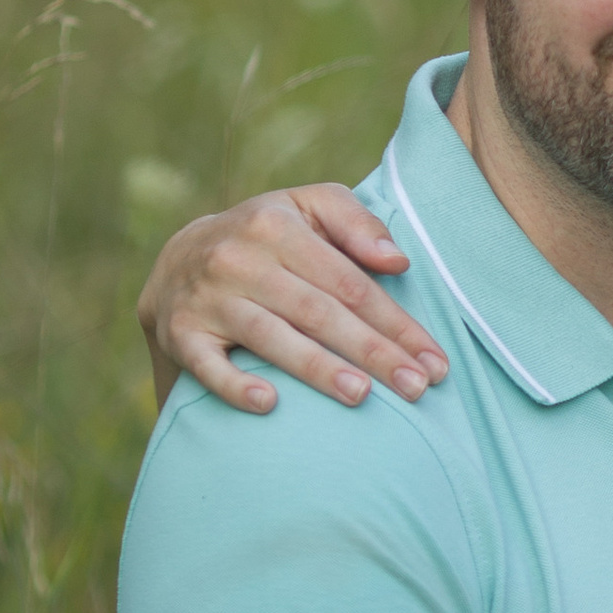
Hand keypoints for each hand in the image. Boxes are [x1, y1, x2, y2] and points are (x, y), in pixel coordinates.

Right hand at [137, 184, 450, 414]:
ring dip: (317, 368)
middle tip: (416, 388)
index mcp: (277, 227)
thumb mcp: (309, 208)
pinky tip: (269, 404)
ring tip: (361, 395)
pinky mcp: (180, 332)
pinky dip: (235, 384)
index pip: (350, 283)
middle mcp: (239, 260)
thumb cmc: (268, 235)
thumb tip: (398, 259)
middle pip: (318, 312)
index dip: (396, 324)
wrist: (178, 258)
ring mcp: (208, 299)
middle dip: (373, 352)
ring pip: (270, 337)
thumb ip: (356, 222)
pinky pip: (207, 364)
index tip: (434, 362)